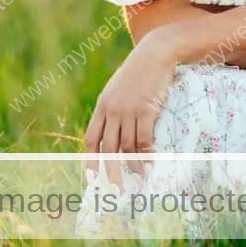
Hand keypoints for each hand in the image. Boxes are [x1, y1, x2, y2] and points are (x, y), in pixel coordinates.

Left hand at [83, 30, 178, 181]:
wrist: (154, 53)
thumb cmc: (138, 71)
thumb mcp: (118, 88)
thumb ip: (113, 108)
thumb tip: (114, 130)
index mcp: (103, 106)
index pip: (92, 139)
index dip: (90, 160)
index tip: (92, 178)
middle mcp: (113, 111)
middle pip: (108, 149)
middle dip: (110, 173)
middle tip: (114, 192)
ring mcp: (129, 111)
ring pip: (128, 148)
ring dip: (133, 167)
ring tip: (139, 181)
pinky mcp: (146, 111)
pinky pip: (144, 141)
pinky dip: (147, 157)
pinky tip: (150, 166)